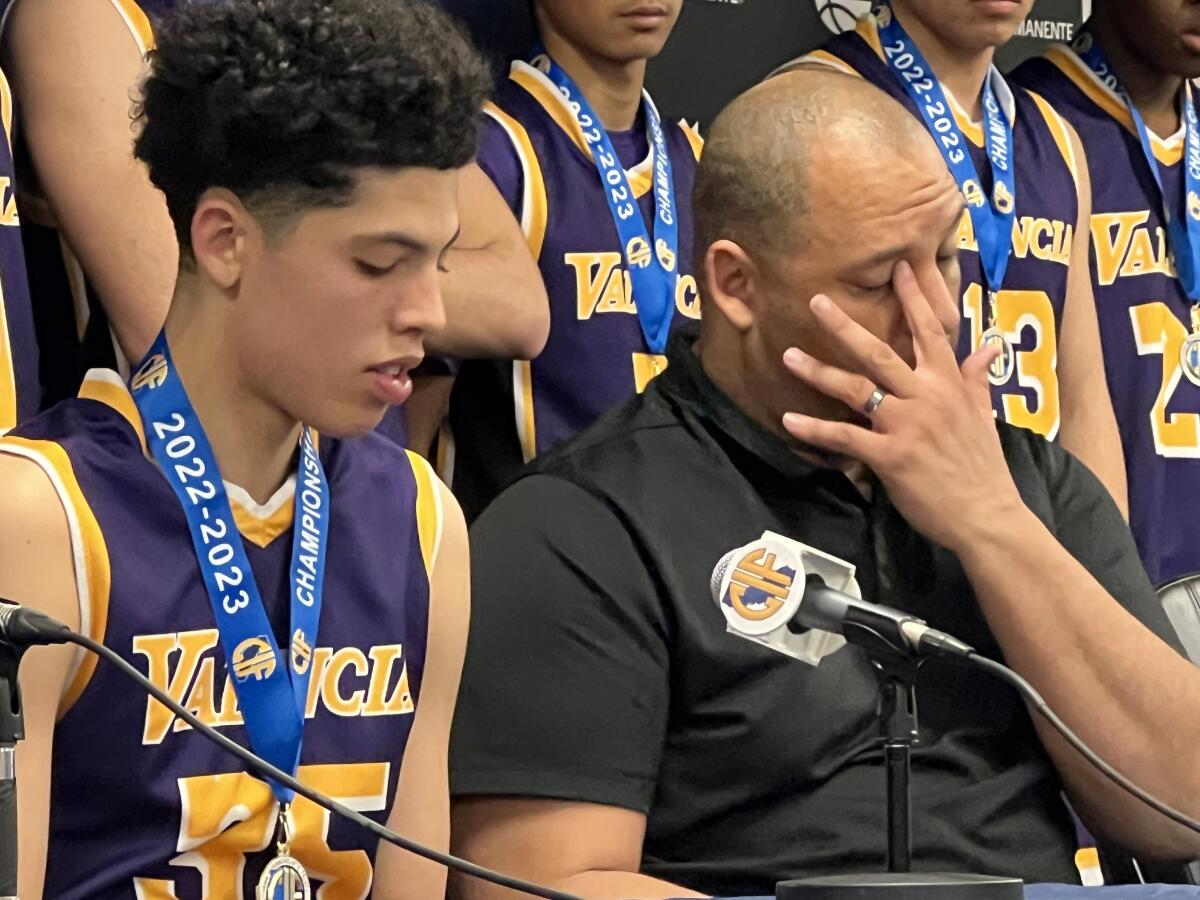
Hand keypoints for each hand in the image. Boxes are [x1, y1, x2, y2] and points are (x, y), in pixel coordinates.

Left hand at [781, 262, 1025, 554]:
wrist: (987, 514)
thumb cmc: (983, 467)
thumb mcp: (984, 415)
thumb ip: (977, 378)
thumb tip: (988, 345)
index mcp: (949, 384)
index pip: (930, 332)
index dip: (914, 298)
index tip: (898, 268)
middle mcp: (926, 397)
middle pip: (880, 352)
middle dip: (845, 326)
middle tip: (816, 301)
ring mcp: (906, 425)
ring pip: (856, 388)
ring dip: (819, 371)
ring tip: (788, 355)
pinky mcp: (890, 455)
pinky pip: (844, 437)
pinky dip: (815, 429)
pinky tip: (788, 420)